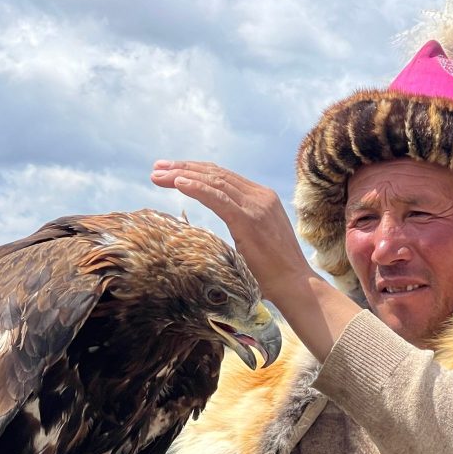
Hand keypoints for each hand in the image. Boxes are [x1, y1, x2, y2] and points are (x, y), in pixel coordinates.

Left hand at [150, 160, 315, 302]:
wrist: (295, 285)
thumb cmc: (273, 273)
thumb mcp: (254, 241)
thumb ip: (239, 227)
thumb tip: (212, 236)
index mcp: (261, 198)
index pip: (223, 177)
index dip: (195, 171)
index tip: (171, 172)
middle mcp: (260, 196)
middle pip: (215, 174)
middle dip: (183, 169)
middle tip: (157, 168)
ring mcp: (256, 206)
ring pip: (214, 181)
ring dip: (182, 175)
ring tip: (158, 175)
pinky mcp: (249, 220)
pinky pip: (217, 198)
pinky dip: (196, 188)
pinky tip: (177, 183)